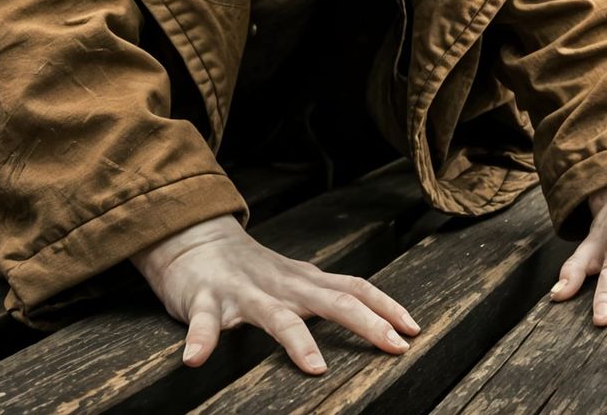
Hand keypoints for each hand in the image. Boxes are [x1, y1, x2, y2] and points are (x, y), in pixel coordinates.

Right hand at [131, 214, 420, 373]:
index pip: (355, 288)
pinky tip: (195, 359)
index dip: (386, 306)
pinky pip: (204, 323)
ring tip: (315, 366)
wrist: (193, 239)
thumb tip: (369, 316)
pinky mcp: (206, 301)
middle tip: (394, 346)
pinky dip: (201, 341)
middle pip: (332, 302)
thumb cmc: (248, 269)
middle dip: (366, 323)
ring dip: (297, 341)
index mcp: (304, 281)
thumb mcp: (293, 279)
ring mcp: (244, 293)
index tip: (413, 328)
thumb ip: (324, 295)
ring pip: (275, 317)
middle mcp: (282, 285)